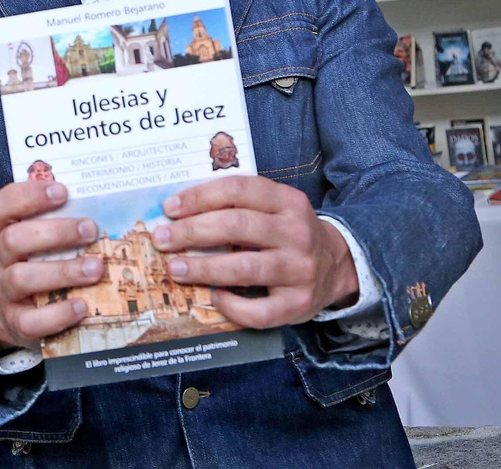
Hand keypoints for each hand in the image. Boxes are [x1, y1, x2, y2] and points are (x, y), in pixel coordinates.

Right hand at [0, 180, 103, 352]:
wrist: (20, 314)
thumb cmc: (40, 263)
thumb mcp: (43, 238)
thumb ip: (62, 219)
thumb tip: (104, 201)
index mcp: (5, 230)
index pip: (2, 205)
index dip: (28, 195)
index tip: (62, 191)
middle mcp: (0, 258)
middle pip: (13, 240)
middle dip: (55, 232)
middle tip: (90, 229)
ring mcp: (6, 291)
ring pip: (21, 278)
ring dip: (62, 271)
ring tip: (95, 268)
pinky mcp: (17, 322)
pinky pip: (31, 321)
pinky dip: (58, 313)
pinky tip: (82, 306)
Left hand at [154, 176, 358, 327]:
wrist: (337, 265)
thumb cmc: (287, 234)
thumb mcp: (274, 209)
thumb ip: (238, 206)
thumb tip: (179, 214)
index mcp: (289, 201)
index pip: (239, 189)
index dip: (200, 196)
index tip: (170, 207)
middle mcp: (297, 233)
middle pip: (237, 226)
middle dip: (192, 232)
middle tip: (162, 240)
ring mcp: (300, 270)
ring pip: (244, 268)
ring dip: (203, 268)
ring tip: (175, 269)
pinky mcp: (299, 304)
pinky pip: (259, 310)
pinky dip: (231, 305)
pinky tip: (213, 297)